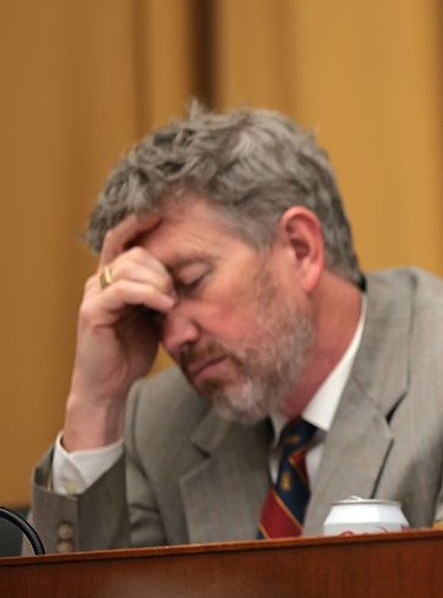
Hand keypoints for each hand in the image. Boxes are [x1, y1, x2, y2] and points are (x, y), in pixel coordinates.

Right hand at [63, 213, 175, 450]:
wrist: (109, 385)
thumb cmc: (134, 350)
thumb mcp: (156, 315)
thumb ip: (165, 292)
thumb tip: (194, 275)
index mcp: (114, 277)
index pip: (124, 238)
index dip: (141, 222)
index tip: (167, 212)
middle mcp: (100, 280)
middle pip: (136, 252)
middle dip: (164, 267)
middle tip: (178, 293)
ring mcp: (94, 293)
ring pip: (130, 266)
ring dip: (160, 281)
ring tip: (172, 303)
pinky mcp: (93, 311)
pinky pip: (123, 289)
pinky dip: (149, 293)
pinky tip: (166, 304)